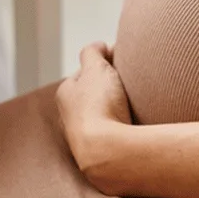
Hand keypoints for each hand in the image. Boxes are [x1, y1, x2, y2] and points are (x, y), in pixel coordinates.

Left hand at [57, 43, 131, 191]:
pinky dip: (122, 124)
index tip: (120, 60)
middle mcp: (70, 116)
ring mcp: (84, 136)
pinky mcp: (100, 151)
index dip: (102, 64)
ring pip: (103, 114)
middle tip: (128, 81)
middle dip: (109, 87)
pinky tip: (133, 123)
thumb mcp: (95, 68)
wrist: (107, 151)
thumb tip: (98, 46)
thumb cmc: (99, 107)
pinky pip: (113, 132)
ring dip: (117, 107)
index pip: (83, 73)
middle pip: (93, 95)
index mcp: (65, 94)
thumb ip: (93, 52)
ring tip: (133, 103)